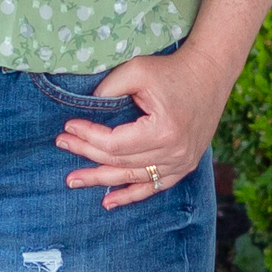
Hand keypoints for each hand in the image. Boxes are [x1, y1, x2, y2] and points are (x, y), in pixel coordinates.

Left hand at [54, 47, 226, 209]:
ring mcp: (181, 163)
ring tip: (73, 180)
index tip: (68, 126)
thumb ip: (109, 89)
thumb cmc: (171, 69)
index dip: (88, 136)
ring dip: (101, 180)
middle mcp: (174, 153)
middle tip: (62, 145)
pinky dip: (130, 195)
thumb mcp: (137, 71)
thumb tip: (84, 109)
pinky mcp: (184, 166)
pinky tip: (108, 202)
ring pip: (132, 177)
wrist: (209, 74)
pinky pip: (153, 187)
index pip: (114, 143)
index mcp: (163, 131)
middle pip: (119, 162)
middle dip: (86, 154)